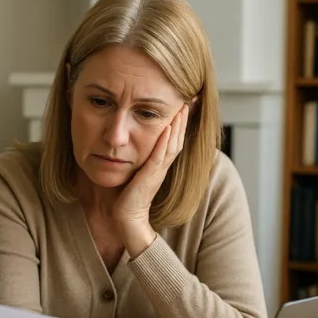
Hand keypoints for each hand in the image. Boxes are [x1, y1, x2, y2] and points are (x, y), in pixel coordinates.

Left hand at [113, 104, 189, 227]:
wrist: (128, 217)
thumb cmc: (128, 196)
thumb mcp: (136, 171)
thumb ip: (139, 158)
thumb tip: (131, 143)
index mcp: (160, 164)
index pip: (174, 140)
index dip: (180, 123)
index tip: (184, 106)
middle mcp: (162, 166)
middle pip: (178, 139)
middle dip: (183, 120)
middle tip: (189, 101)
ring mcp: (158, 171)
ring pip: (172, 145)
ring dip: (177, 126)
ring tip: (182, 108)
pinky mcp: (150, 176)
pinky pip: (159, 156)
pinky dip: (163, 142)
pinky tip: (166, 128)